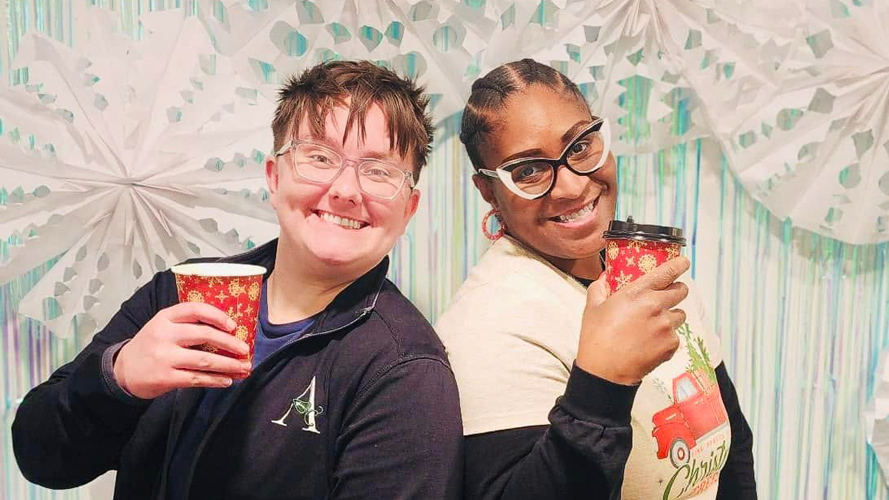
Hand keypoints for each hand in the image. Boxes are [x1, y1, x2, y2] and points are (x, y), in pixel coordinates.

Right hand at [113, 302, 252, 398]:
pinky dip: (215, 380)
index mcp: (165, 317)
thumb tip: (227, 331)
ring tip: (244, 367)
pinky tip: (227, 380)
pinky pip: (197, 378)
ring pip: (204, 360)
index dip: (217, 316)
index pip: (195, 310)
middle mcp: (164, 335)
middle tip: (245, 350)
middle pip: (204, 335)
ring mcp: (164, 357)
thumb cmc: (151, 345)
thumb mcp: (162, 326)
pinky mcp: (165, 377)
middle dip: (230, 343)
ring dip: (228, 365)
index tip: (233, 325)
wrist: (123, 371)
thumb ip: (187, 325)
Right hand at [576, 257, 689, 384]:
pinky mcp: (671, 344)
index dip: (679, 265)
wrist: (605, 371)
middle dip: (677, 290)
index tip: (683, 262)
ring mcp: (666, 326)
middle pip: (681, 291)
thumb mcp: (592, 307)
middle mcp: (656, 306)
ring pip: (680, 315)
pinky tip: (650, 343)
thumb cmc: (597, 338)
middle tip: (667, 296)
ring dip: (671, 316)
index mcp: (637, 293)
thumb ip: (600, 288)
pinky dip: (666, 338)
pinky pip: (675, 336)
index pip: (667, 272)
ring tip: (653, 326)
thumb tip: (604, 278)